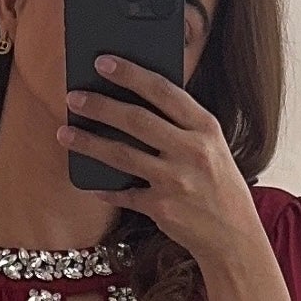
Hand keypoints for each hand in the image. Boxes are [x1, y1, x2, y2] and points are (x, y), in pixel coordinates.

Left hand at [58, 56, 262, 275]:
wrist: (234, 237)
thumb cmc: (219, 186)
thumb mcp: (213, 147)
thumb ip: (182, 126)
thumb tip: (135, 103)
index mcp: (206, 128)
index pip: (164, 91)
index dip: (131, 74)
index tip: (103, 62)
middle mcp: (192, 151)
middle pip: (137, 120)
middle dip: (100, 105)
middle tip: (73, 97)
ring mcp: (176, 181)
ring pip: (122, 155)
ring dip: (88, 142)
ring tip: (65, 132)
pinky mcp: (162, 209)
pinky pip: (123, 194)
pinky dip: (105, 188)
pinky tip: (91, 181)